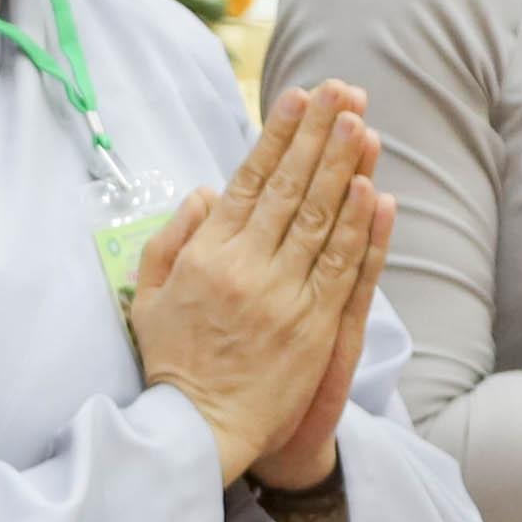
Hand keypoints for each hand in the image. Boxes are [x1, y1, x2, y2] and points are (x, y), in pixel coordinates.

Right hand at [127, 83, 381, 488]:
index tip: (298, 99)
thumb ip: (172, 238)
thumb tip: (206, 192)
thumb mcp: (147, 295)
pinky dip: (360, 227)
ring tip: (362, 122)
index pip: (250, 180)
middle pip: (292, 187)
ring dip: (344, 166)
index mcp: (207, 255)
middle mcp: (248, 267)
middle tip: (342, 92)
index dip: (278, 136)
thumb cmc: (172, 362)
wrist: (199, 430)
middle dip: (319, 134)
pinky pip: (343, 267)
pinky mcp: (314, 325)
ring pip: (321, 218)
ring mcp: (284, 295)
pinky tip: (373, 190)